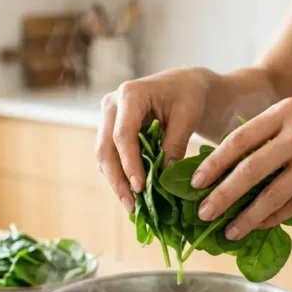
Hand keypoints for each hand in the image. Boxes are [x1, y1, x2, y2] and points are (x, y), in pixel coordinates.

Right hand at [96, 68, 221, 213]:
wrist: (183, 85)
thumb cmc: (188, 96)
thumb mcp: (187, 116)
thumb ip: (174, 144)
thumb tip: (162, 177)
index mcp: (130, 94)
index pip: (123, 134)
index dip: (129, 163)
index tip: (140, 187)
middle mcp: (112, 104)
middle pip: (106, 148)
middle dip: (117, 179)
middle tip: (132, 205)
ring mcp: (108, 118)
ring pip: (104, 155)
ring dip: (116, 181)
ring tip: (132, 205)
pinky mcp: (111, 130)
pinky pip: (110, 157)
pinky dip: (120, 175)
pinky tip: (132, 194)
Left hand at [192, 98, 291, 239]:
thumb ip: (271, 133)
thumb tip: (230, 165)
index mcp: (286, 112)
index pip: (240, 140)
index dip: (214, 163)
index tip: (194, 182)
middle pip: (250, 169)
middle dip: (223, 195)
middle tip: (203, 213)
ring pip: (272, 194)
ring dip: (247, 217)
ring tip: (229, 232)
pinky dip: (273, 218)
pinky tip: (258, 227)